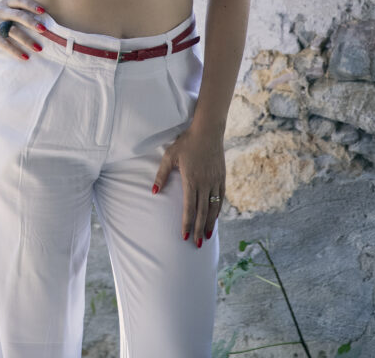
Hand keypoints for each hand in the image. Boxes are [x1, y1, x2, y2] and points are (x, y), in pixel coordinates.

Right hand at [0, 0, 46, 59]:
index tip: (43, 11)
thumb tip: (42, 20)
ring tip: (38, 48)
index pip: (21, 1)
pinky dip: (15, 51)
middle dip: (32, 23)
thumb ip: (17, 11)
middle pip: (18, 15)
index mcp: (6, 3)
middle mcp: (1, 11)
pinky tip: (24, 57)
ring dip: (27, 40)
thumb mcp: (3, 9)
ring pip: (13, 31)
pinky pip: (4, 44)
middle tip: (44, 30)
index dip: (32, 5)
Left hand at [152, 122, 224, 247]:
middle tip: (197, 244)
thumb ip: (161, 175)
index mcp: (191, 180)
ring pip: (213, 208)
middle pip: (202, 212)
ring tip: (207, 236)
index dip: (186, 223)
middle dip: (198, 230)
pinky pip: (220, 198)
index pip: (188, 207)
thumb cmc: (186, 142)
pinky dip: (218, 210)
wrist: (208, 130)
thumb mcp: (170, 156)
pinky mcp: (221, 177)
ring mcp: (215, 181)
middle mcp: (205, 183)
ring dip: (209, 223)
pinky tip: (215, 218)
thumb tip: (153, 192)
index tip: (184, 236)